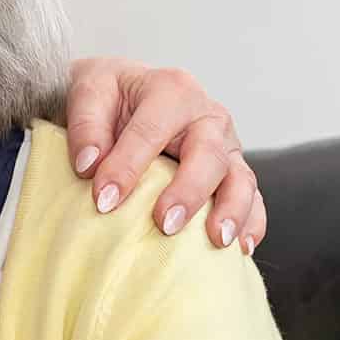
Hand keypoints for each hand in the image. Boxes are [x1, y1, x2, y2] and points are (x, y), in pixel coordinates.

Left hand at [64, 58, 265, 253]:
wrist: (128, 94)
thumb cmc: (111, 96)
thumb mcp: (89, 92)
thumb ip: (86, 125)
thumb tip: (90, 165)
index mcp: (172, 91)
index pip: (151, 130)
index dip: (127, 166)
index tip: (104, 200)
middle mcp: (207, 116)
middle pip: (209, 154)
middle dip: (189, 191)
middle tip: (165, 224)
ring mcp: (226, 144)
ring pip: (241, 177)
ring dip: (232, 210)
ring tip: (216, 240)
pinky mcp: (234, 170)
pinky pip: (252, 197)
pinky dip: (251, 222)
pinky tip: (240, 248)